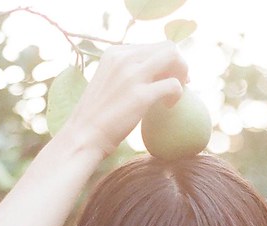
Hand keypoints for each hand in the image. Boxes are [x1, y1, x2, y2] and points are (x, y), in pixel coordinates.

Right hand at [60, 42, 187, 156]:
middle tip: (180, 85)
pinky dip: (178, 94)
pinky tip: (169, 107)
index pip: (152, 46)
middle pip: (167, 47)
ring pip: (174, 57)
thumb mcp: (108, 83)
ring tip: (176, 94)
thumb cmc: (96, 117)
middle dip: (179, 65)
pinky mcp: (140, 96)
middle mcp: (123, 58)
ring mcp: (132, 75)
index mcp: (114, 53)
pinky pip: (174, 84)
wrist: (83, 137)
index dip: (166, 61)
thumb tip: (152, 73)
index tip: (169, 77)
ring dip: (182, 74)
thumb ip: (126, 73)